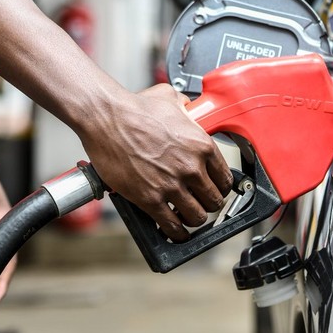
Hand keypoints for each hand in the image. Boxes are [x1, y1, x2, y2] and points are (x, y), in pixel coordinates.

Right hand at [80, 84, 232, 241]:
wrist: (107, 118)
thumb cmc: (136, 108)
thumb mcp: (172, 99)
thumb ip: (187, 107)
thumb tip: (190, 108)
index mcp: (202, 145)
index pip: (225, 178)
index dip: (221, 187)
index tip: (216, 190)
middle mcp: (191, 167)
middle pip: (214, 200)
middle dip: (209, 204)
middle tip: (202, 204)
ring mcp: (171, 185)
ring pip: (196, 216)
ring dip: (194, 220)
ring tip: (189, 217)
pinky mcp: (150, 198)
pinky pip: (172, 225)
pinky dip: (177, 233)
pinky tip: (177, 232)